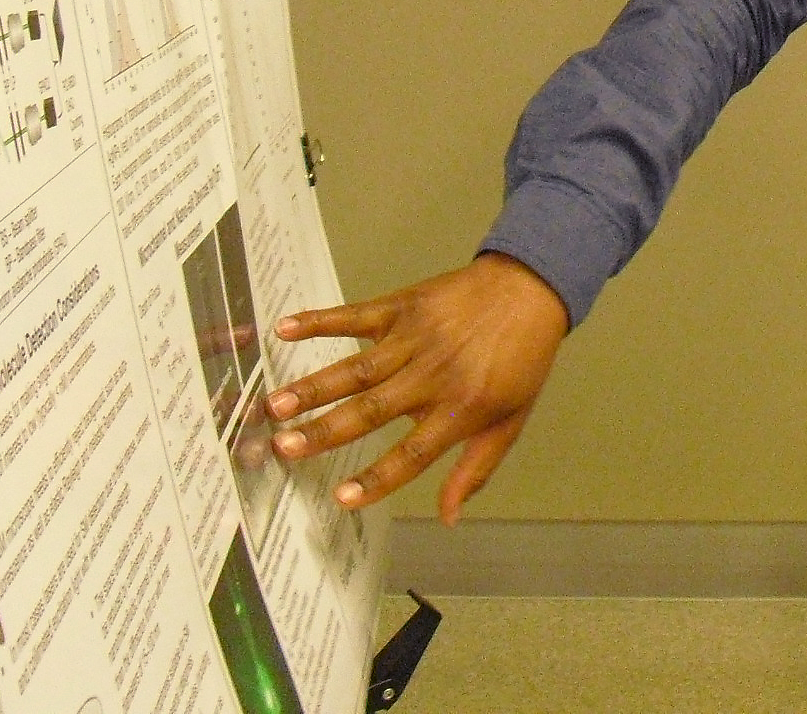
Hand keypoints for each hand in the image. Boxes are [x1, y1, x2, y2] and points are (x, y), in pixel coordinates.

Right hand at [266, 251, 569, 522]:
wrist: (532, 289)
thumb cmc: (522, 359)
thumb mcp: (511, 420)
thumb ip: (475, 469)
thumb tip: (447, 518)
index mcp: (461, 408)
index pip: (413, 452)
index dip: (378, 477)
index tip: (341, 498)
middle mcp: (433, 374)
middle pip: (373, 408)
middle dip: (326, 430)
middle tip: (284, 447)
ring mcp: (415, 338)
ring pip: (357, 367)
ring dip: (314, 385)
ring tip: (275, 404)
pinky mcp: (403, 306)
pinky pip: (356, 315)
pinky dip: (320, 320)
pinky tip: (285, 328)